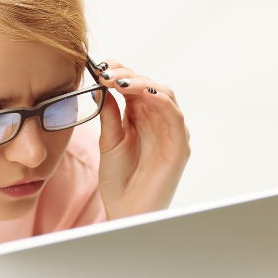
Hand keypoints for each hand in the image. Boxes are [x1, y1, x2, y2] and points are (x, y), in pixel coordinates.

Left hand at [94, 59, 190, 218]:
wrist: (126, 211)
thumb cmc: (119, 180)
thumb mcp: (108, 141)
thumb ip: (109, 115)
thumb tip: (100, 86)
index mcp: (139, 117)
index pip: (132, 85)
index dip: (118, 72)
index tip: (98, 66)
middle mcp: (157, 120)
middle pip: (147, 85)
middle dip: (126, 75)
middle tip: (105, 73)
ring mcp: (170, 131)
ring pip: (163, 94)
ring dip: (141, 83)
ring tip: (119, 81)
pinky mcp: (179, 145)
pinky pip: (175, 116)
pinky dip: (161, 101)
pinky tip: (144, 93)